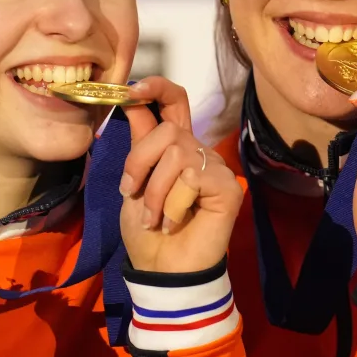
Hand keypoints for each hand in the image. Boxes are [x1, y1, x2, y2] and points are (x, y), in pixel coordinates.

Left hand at [119, 76, 243, 274]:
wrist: (162, 269)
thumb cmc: (147, 230)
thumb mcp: (133, 181)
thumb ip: (138, 142)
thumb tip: (129, 98)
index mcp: (174, 146)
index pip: (174, 102)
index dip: (155, 88)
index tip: (130, 91)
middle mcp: (197, 152)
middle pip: (167, 131)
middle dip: (139, 163)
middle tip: (131, 193)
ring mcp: (215, 169)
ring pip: (176, 154)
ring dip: (154, 191)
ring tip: (154, 218)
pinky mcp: (227, 187)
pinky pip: (192, 178)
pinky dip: (174, 203)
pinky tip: (176, 222)